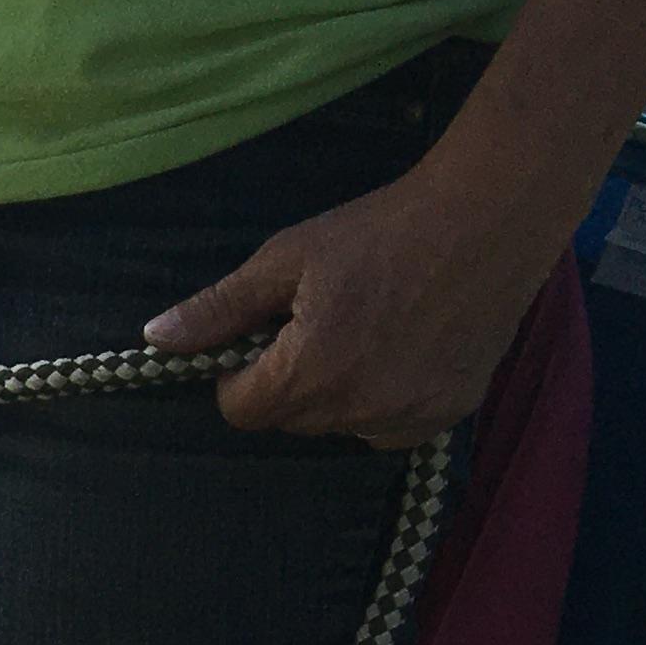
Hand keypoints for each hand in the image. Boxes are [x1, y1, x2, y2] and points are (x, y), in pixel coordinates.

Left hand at [143, 155, 556, 445]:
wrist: (489, 217)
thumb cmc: (380, 231)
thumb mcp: (286, 259)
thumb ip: (220, 308)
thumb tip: (155, 338)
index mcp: (311, 374)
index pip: (240, 411)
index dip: (237, 375)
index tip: (261, 337)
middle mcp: (360, 409)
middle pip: (290, 419)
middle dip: (288, 380)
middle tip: (320, 322)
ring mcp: (411, 416)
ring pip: (340, 425)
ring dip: (336, 393)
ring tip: (366, 330)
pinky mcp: (451, 412)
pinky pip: (391, 427)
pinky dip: (384, 400)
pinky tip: (401, 349)